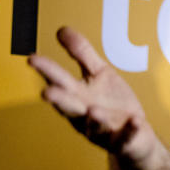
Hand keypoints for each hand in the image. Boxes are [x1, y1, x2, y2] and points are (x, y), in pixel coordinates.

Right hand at [28, 27, 157, 164]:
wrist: (134, 137)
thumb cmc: (111, 104)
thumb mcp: (99, 74)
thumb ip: (82, 54)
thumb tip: (62, 29)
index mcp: (77, 98)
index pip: (59, 82)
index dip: (47, 71)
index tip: (33, 58)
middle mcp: (85, 116)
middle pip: (70, 106)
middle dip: (59, 99)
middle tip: (46, 92)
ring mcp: (104, 130)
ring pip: (96, 125)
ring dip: (95, 118)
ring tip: (93, 110)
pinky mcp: (125, 140)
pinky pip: (128, 136)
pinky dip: (130, 129)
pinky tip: (136, 120)